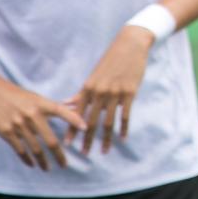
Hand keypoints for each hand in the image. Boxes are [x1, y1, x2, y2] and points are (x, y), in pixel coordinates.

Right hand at [0, 76, 84, 169]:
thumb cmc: (17, 95)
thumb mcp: (36, 97)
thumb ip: (53, 107)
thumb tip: (73, 107)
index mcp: (41, 104)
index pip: (62, 111)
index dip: (74, 118)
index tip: (85, 128)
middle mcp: (32, 115)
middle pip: (50, 139)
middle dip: (59, 154)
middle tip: (64, 165)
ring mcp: (19, 124)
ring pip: (35, 148)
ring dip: (43, 161)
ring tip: (48, 168)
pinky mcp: (6, 132)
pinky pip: (19, 149)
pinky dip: (27, 159)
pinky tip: (32, 164)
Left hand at [65, 25, 151, 155]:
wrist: (131, 44)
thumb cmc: (111, 59)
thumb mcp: (94, 75)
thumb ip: (82, 92)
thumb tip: (66, 103)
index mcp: (88, 88)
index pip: (77, 113)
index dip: (72, 129)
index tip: (67, 144)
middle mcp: (100, 92)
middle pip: (92, 121)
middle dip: (87, 139)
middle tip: (84, 154)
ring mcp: (115, 93)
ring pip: (109, 121)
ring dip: (106, 138)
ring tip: (103, 151)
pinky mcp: (130, 92)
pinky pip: (126, 115)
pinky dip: (124, 128)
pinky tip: (123, 138)